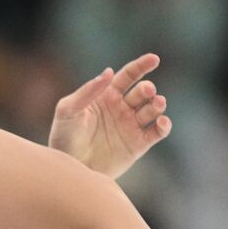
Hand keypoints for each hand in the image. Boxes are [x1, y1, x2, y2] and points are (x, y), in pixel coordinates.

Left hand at [49, 53, 170, 179]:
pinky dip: (163, 126)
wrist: (70, 169)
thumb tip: (109, 72)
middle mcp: (122, 108)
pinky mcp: (137, 145)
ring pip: (152, 110)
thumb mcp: (68, 110)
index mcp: (107, 95)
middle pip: (143, 92)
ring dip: (158, 104)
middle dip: (147, 89)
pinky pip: (156, 132)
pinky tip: (162, 123)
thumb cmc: (64, 137)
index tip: (154, 59)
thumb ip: (87, 91)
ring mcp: (131, 126)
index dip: (142, 66)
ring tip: (157, 103)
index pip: (128, 76)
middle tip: (146, 91)